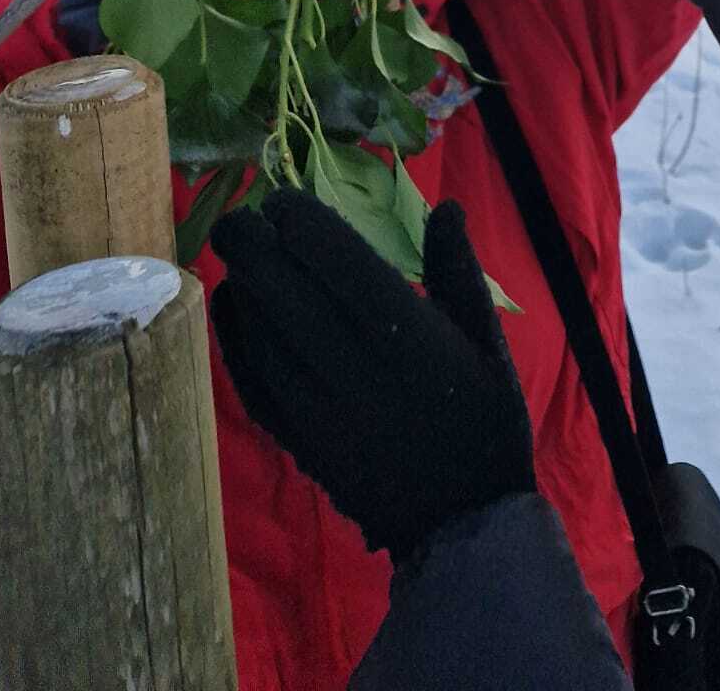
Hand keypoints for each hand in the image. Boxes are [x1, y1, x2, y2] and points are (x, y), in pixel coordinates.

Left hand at [211, 192, 533, 564]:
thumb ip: (459, 271)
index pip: (339, 262)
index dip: (302, 224)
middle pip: (286, 293)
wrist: (459, 519)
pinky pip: (252, 381)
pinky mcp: (298, 439)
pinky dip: (234, 338)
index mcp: (406, 335)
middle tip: (242, 215)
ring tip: (239, 250)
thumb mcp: (487, 340)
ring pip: (262, 334)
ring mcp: (318, 407)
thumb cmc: (483, 418)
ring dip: (242, 285)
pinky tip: (232, 306)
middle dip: (254, 245)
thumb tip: (446, 207)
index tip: (284, 200)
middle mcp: (354, 366)